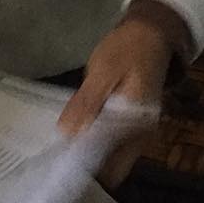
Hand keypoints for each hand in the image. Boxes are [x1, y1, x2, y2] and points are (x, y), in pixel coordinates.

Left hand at [58, 17, 169, 188]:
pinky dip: (94, 134)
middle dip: (84, 160)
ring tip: (58, 137)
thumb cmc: (126, 50)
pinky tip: (75, 124)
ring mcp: (137, 130)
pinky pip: (112, 137)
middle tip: (53, 147)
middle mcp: (140, 136)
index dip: (85, 167)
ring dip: (87, 146)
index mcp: (135, 126)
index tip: (57, 159)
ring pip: (110, 152)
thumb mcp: (103, 71)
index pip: (111, 167)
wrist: (150, 35)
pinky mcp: (131, 121)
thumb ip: (87, 103)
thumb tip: (67, 133)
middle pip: (110, 164)